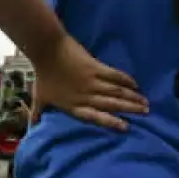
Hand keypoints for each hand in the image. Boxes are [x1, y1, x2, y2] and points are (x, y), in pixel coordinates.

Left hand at [31, 36, 147, 131]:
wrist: (46, 50)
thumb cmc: (42, 75)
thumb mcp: (39, 97)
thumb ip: (38, 113)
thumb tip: (32, 127)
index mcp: (73, 105)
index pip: (95, 117)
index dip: (111, 122)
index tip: (126, 127)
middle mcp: (85, 95)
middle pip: (111, 105)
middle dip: (129, 109)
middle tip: (146, 113)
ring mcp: (91, 81)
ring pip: (116, 91)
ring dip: (132, 97)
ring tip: (145, 102)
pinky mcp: (95, 67)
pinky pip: (114, 75)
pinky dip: (125, 79)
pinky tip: (135, 84)